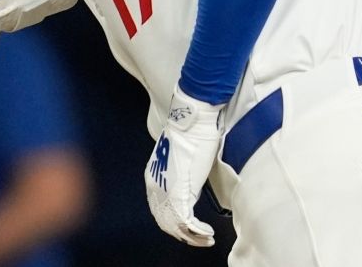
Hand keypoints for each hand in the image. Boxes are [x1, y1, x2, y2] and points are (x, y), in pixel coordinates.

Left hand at [144, 85, 223, 246]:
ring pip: (175, 226)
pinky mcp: (179, 194)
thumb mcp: (183, 158)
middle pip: (165, 221)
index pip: (159, 208)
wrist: (193, 123)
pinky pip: (186, 223)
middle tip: (200, 238)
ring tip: (206, 238)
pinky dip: (198, 231)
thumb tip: (192, 185)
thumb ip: (182, 175)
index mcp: (153, 177)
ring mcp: (165, 191)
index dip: (174, 221)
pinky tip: (208, 232)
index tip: (189, 226)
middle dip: (183, 233)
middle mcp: (155, 187)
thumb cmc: (192, 134)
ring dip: (193, 236)